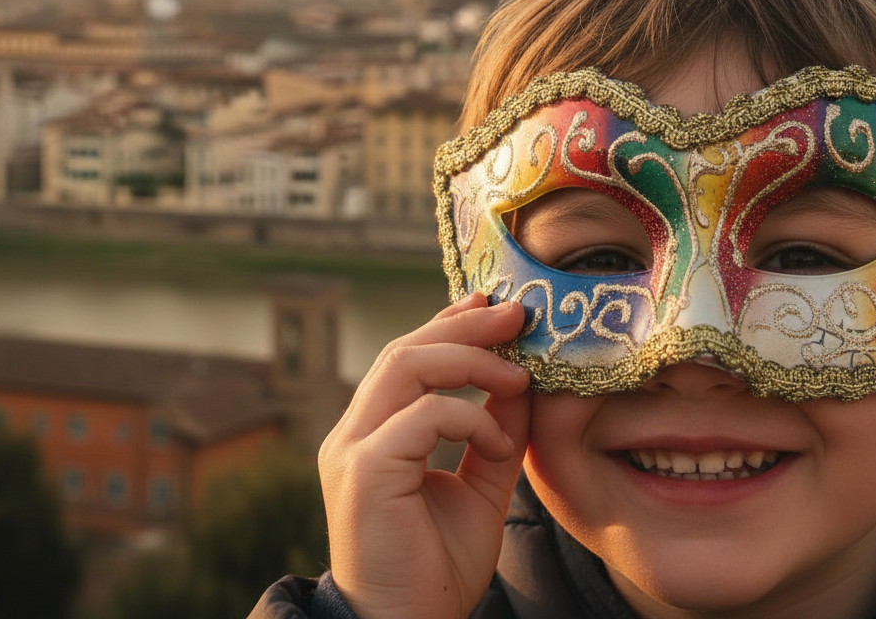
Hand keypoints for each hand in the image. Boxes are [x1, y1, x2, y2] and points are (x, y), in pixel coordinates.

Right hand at [318, 293, 530, 618]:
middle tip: (515, 315)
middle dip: (464, 326)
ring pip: (406, 366)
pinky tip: (498, 444)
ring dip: (469, 359)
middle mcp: (353, 433)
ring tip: (517, 374)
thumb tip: (522, 383)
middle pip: (406, 350)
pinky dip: (469, 418)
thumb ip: (495, 434)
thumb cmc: (437, 567)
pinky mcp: (365, 472)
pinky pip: (422, 417)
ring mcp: (352, 450)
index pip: (407, 357)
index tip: (492, 308)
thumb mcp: (479, 488)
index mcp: (373, 433)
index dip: (448, 325)